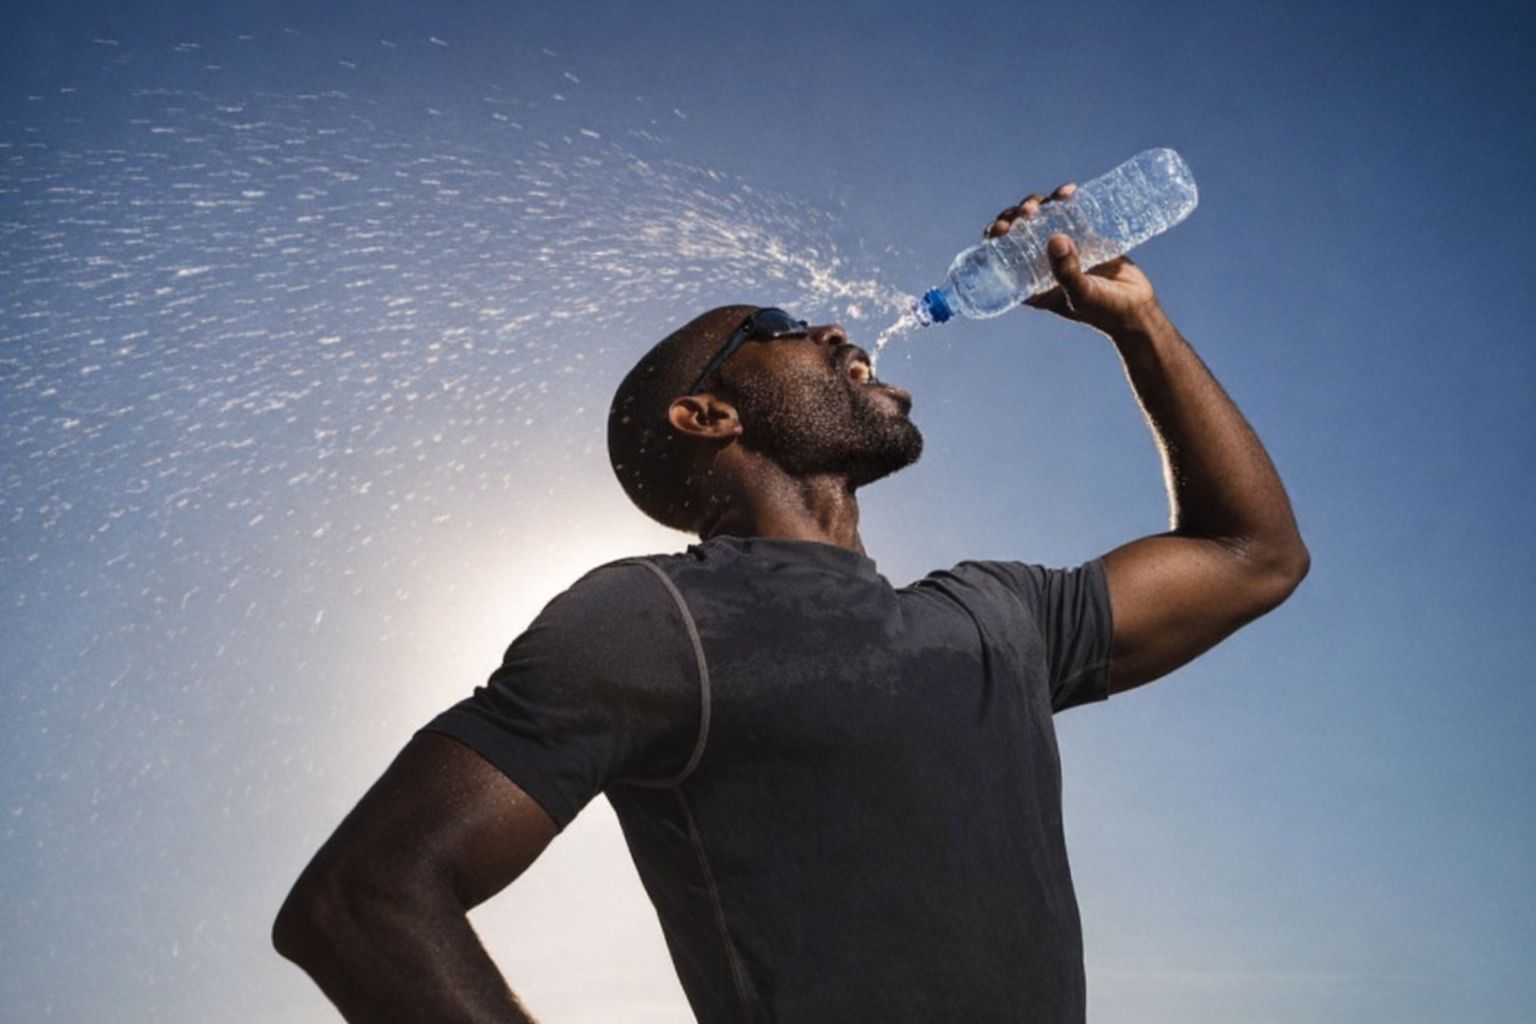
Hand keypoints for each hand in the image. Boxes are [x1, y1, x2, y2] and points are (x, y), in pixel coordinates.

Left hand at [986, 184, 1161, 337]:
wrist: (1136, 307)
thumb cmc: (1103, 310)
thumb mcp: (1081, 294)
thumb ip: (1067, 271)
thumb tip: (1055, 239)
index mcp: (1029, 282)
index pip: (1001, 255)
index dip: (996, 238)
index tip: (1002, 228)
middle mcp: (1041, 263)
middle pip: (1018, 231)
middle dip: (1017, 216)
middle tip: (1027, 211)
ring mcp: (1061, 248)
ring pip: (1040, 218)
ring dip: (1039, 204)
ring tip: (1052, 199)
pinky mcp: (1082, 236)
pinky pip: (1067, 213)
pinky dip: (1064, 200)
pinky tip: (1068, 191)